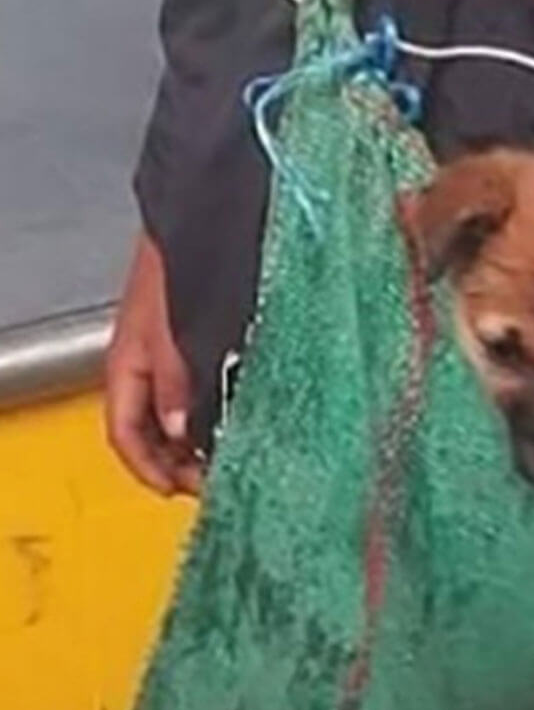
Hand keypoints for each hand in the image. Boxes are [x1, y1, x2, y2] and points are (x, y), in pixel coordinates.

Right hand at [104, 232, 202, 495]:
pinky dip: (209, 414)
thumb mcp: (176, 331)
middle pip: (149, 432)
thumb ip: (177, 382)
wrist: (204, 220)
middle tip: (210, 482)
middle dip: (174, 463)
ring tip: (223, 460)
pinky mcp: (197, 343)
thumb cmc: (183, 266)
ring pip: (173, 415)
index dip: (149, 469)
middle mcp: (146, 365)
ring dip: (193, 442)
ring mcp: (170, 355)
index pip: (125, 435)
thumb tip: (179, 431)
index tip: (179, 490)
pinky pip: (195, 392)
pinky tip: (232, 422)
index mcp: (128, 365)